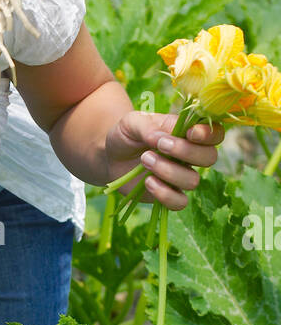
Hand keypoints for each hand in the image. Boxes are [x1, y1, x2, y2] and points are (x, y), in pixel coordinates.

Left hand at [105, 111, 223, 209]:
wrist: (109, 157)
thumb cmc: (126, 135)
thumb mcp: (133, 122)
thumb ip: (149, 126)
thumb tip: (162, 137)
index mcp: (188, 133)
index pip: (215, 134)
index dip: (209, 134)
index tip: (189, 132)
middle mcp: (190, 156)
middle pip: (210, 158)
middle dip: (187, 152)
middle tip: (160, 144)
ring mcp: (180, 177)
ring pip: (192, 181)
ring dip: (169, 170)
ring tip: (145, 159)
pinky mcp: (168, 195)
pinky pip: (179, 202)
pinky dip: (164, 193)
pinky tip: (148, 182)